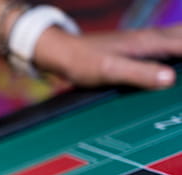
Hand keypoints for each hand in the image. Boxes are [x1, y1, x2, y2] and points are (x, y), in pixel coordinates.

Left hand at [35, 24, 181, 88]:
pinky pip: (173, 46)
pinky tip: (180, 63)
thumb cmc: (82, 61)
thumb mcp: (109, 72)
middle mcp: (153, 38)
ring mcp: (149, 42)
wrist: (61, 53)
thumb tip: (169, 79)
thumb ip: (139, 75)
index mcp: (151, 43)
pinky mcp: (142, 48)